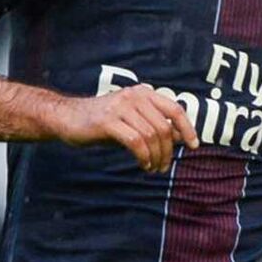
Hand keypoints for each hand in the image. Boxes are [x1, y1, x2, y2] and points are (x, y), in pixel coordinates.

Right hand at [53, 85, 199, 172]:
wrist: (67, 117)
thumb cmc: (103, 121)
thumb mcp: (133, 120)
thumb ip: (155, 125)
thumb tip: (180, 136)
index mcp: (144, 93)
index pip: (175, 109)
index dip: (187, 128)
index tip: (194, 146)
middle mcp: (135, 96)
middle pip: (163, 127)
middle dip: (168, 150)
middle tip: (164, 166)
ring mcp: (121, 107)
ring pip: (151, 136)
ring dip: (156, 156)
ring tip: (153, 168)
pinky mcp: (108, 121)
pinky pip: (135, 142)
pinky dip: (143, 156)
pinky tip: (143, 164)